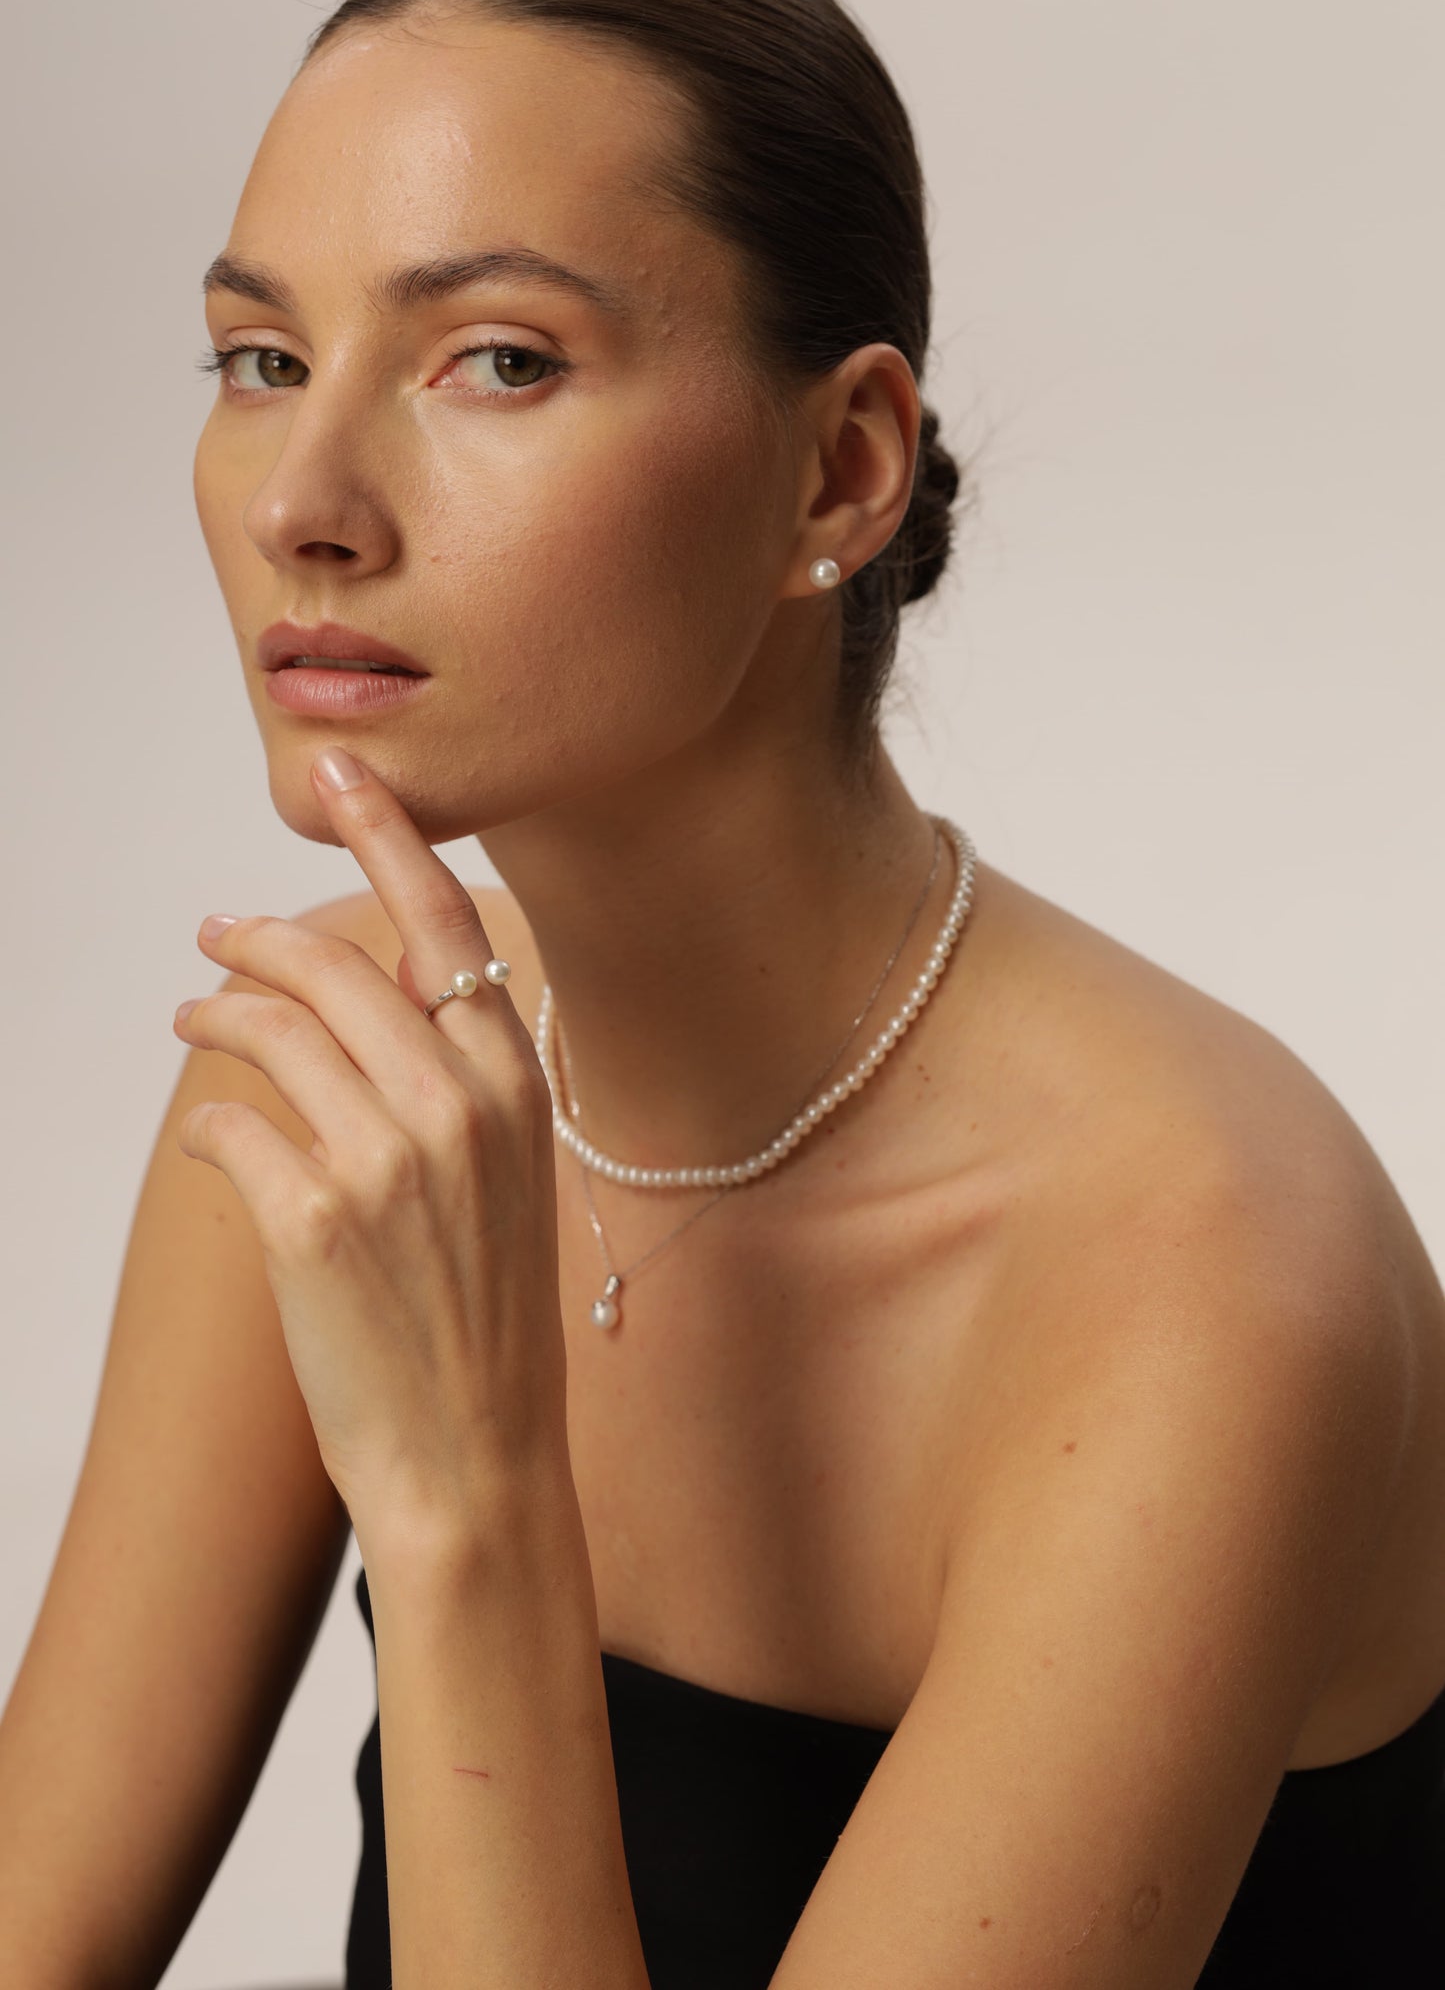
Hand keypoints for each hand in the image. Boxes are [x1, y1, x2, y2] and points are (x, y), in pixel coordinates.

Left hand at [171, 744, 565, 1550]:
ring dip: (213, 1013)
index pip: (444, 920)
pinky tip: (208, 1140)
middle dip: (253, 936)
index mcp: (516, 1081)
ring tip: (191, 1019)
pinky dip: (205, 1123)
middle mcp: (459, 1102)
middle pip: (329, 962)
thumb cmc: (490, 1321)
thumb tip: (386, 982)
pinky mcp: (313, 1219)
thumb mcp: (510, 1175)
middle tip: (214, 937)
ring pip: (268, 1028)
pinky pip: (229, 1126)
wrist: (477, 1457)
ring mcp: (387, 1159)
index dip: (387, 831)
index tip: (341, 770)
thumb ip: (460, 1072)